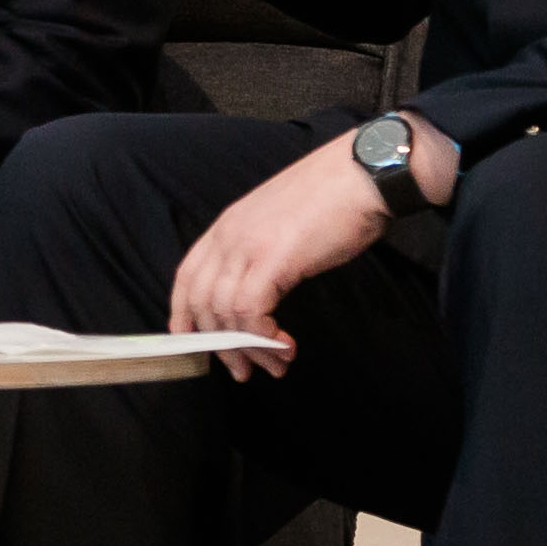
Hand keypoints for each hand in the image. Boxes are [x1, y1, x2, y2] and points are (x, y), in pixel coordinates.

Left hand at [166, 130, 393, 378]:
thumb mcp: (279, 224)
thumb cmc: (332, 199)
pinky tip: (285, 346)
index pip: (186, 278)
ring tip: (277, 364)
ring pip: (225, 314)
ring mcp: (247, 246)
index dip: (184, 316)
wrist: (362, 174)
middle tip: (244, 370)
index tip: (197, 345)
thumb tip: (260, 292)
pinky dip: (264, 338)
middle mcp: (228, 236)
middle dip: (219, 345)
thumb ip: (259, 252)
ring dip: (250, 348)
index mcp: (227, 225)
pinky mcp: (273, 260)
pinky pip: (251, 312)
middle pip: (201, 303)